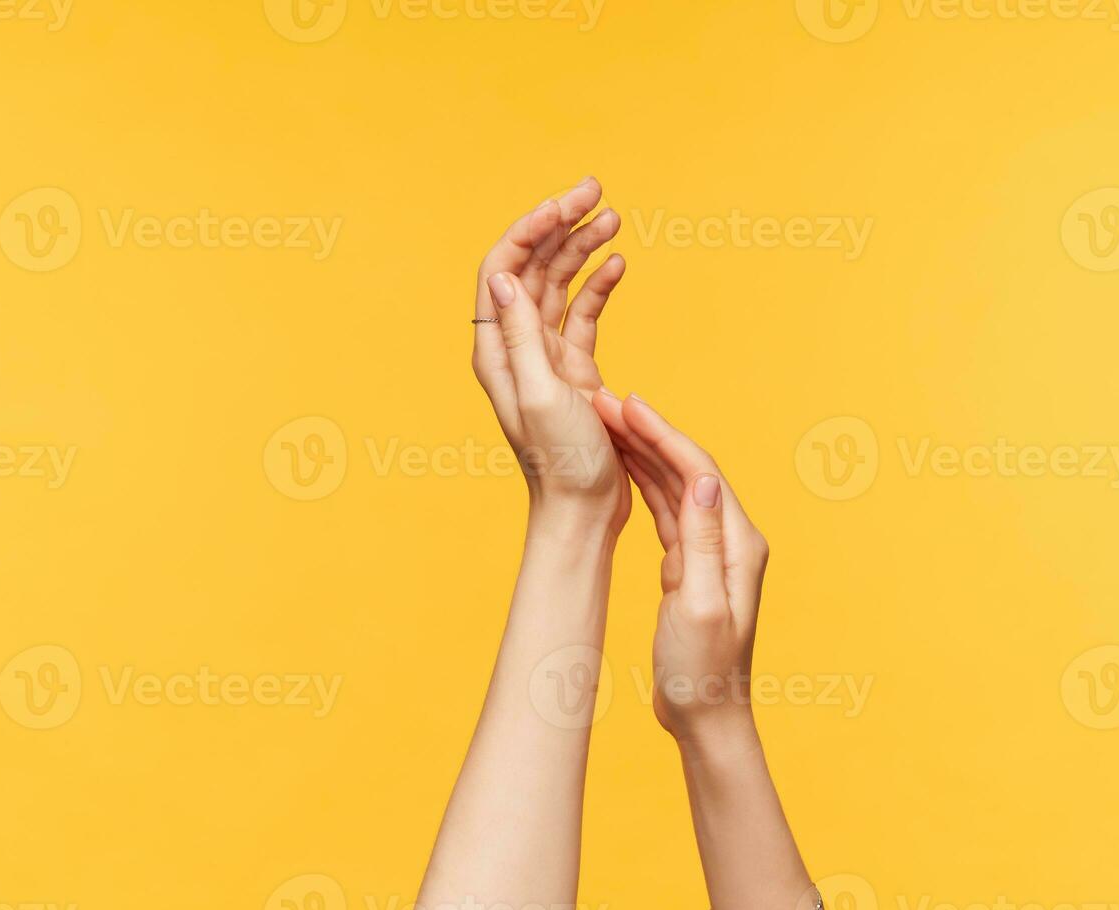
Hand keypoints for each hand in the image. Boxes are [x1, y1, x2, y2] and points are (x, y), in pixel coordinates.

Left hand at [473, 179, 629, 532]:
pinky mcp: (576, 371)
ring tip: (614, 217)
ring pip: (560, 284)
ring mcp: (548, 357)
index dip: (531, 228)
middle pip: (532, 266)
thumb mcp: (542, 396)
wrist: (584, 511)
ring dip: (583, 247)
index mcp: (499, 349)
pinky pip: (583, 315)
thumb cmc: (562, 464)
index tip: (568, 205)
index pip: (503, 268)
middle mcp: (518, 347)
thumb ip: (522, 336)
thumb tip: (504, 275)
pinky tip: (619, 263)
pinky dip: (599, 285)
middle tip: (596, 190)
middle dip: (561, 223)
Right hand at [592, 392, 769, 740]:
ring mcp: (713, 551)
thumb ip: (705, 543)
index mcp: (739, 545)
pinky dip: (642, 483)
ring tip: (603, 421)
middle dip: (646, 433)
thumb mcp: (701, 608)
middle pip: (687, 469)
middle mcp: (731, 540)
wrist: (706, 718)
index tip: (626, 405)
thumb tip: (704, 481)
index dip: (661, 434)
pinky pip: (666, 511)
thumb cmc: (702, 674)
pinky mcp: (692, 565)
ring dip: (641, 452)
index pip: (699, 471)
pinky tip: (619, 465)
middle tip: (602, 401)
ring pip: (674, 486)